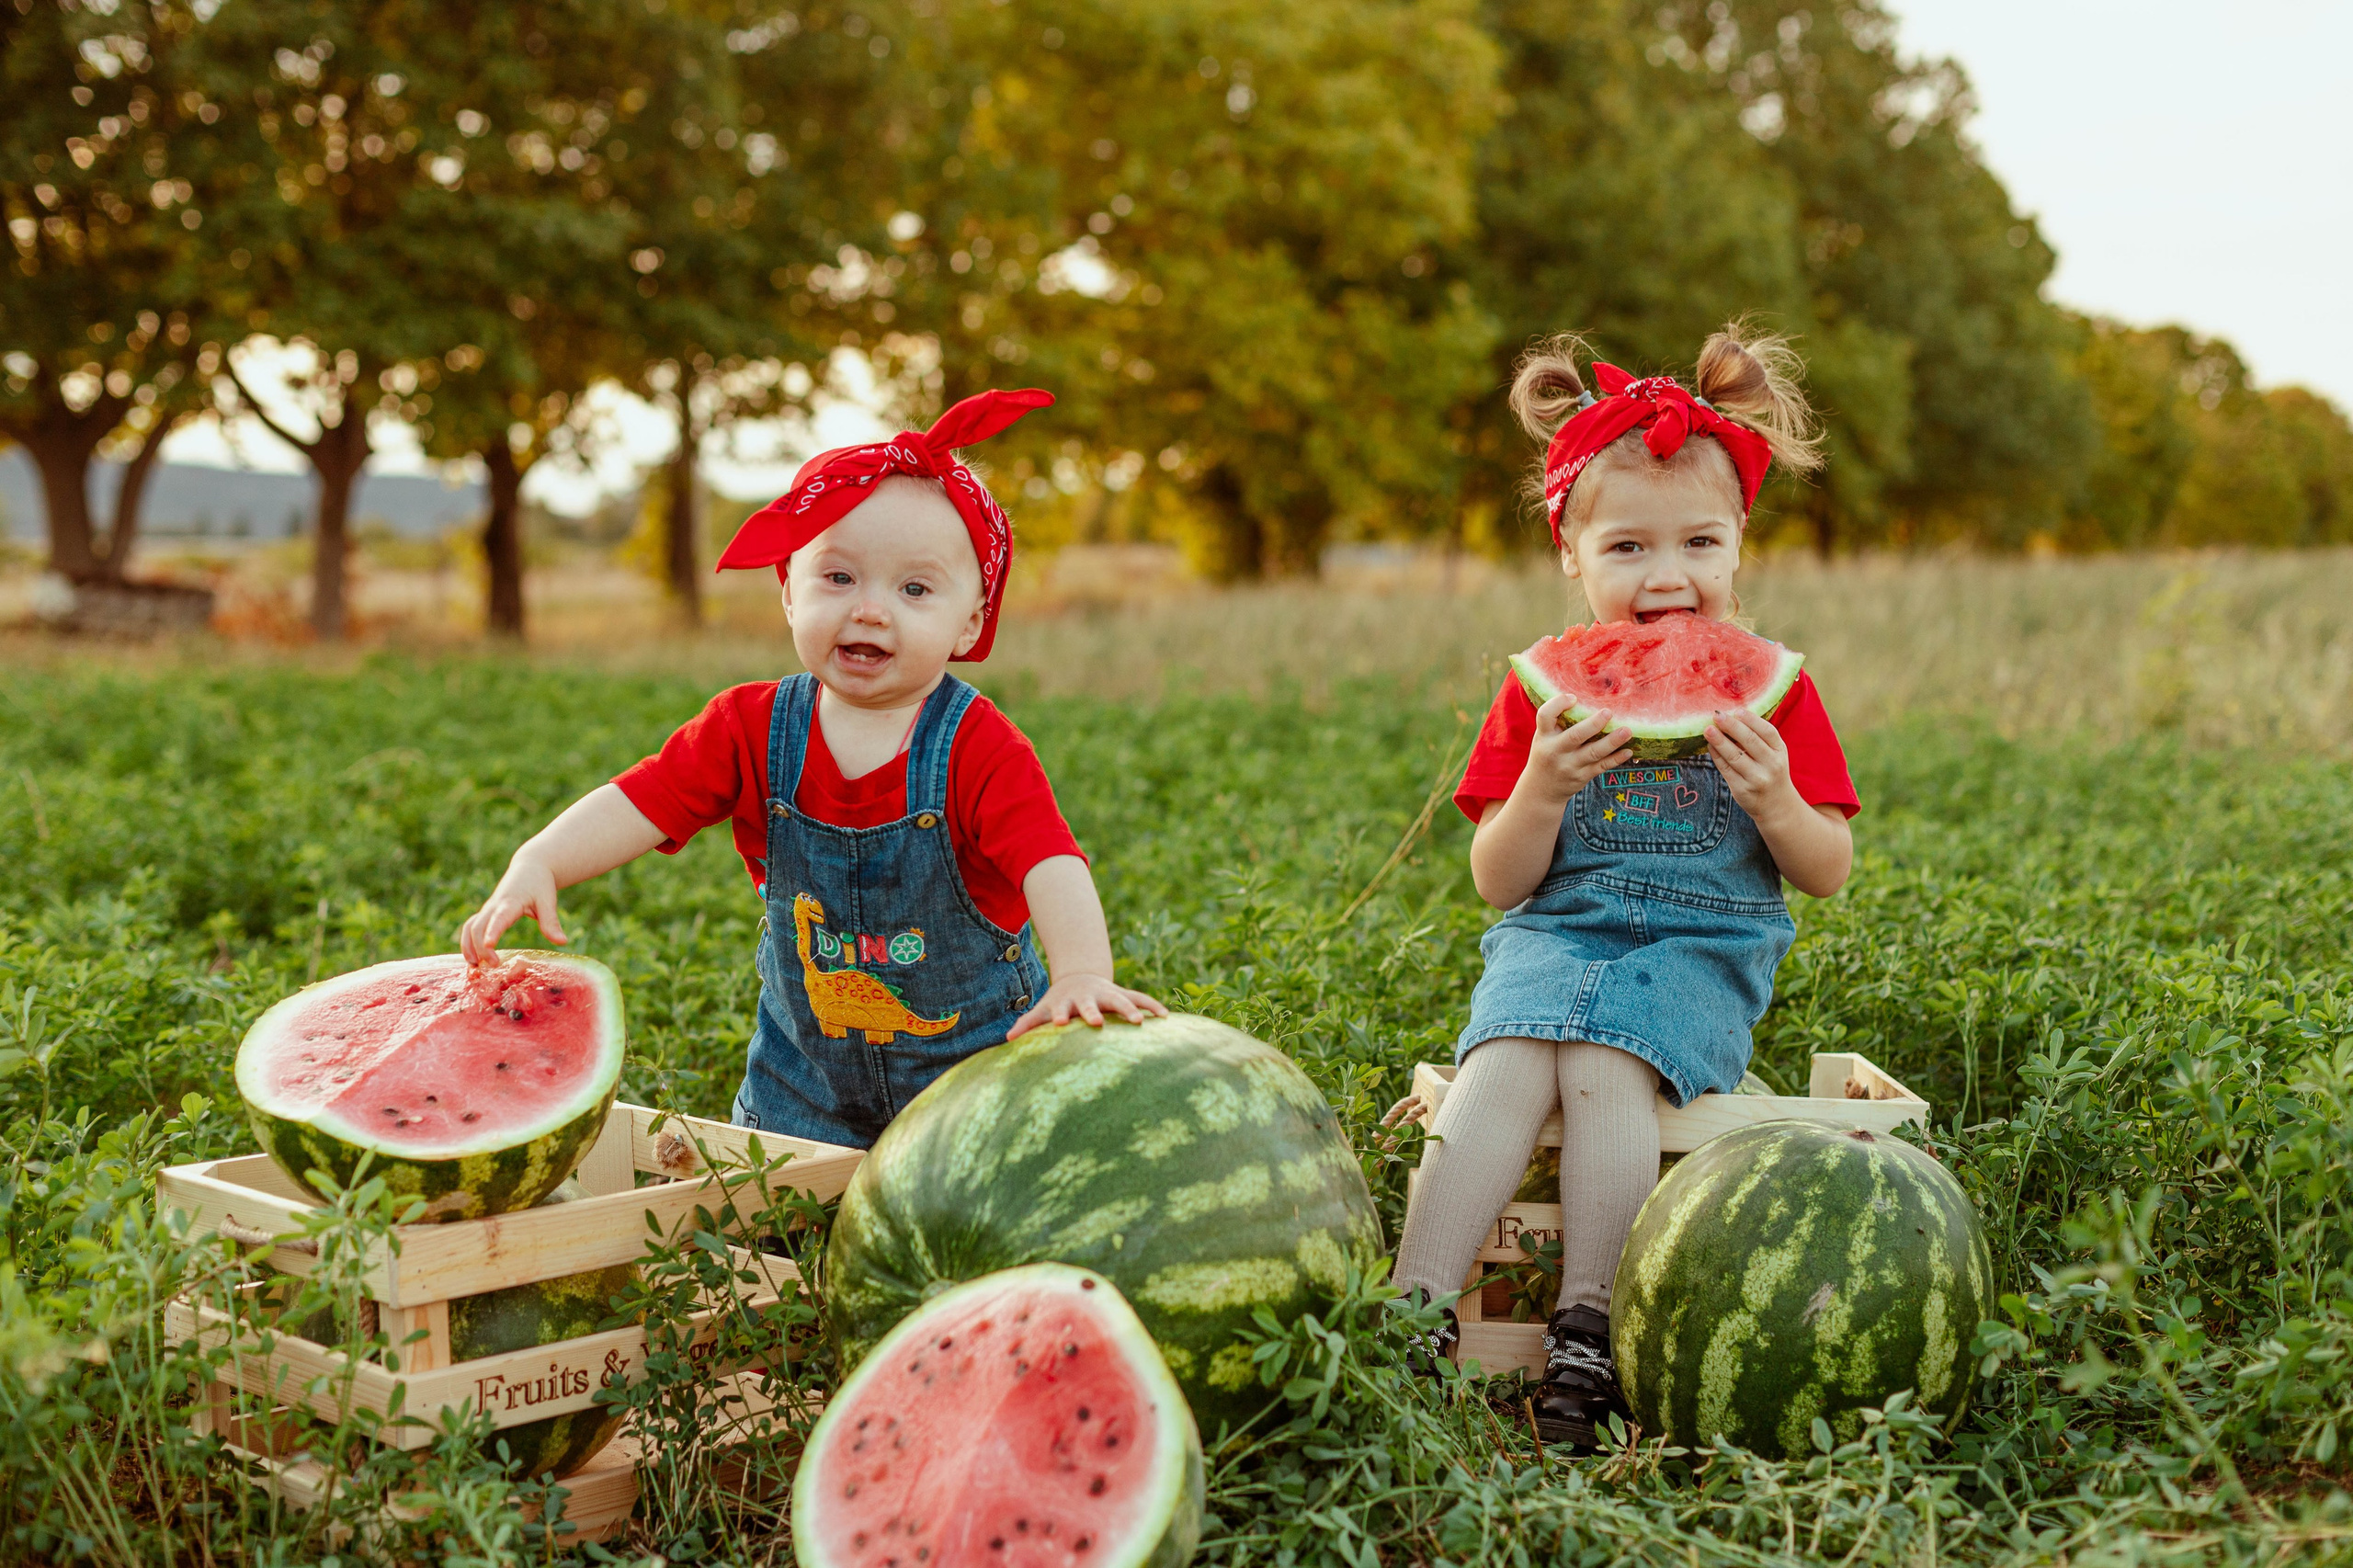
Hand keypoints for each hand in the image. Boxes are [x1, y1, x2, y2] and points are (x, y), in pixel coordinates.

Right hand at [458, 853, 567, 963]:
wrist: (530, 867)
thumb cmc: (540, 884)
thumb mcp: (548, 901)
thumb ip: (551, 922)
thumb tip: (562, 942)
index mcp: (511, 902)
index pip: (499, 918)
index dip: (493, 931)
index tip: (489, 945)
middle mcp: (494, 906)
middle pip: (478, 926)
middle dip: (481, 947)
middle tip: (493, 965)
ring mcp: (488, 909)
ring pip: (470, 927)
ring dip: (469, 946)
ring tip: (475, 967)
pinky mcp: (486, 913)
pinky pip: (471, 927)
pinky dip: (468, 942)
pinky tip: (474, 959)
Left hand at [1007, 973, 1169, 1038]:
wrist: (1079, 978)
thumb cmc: (1059, 1002)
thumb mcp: (1043, 1009)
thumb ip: (1028, 1023)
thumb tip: (1008, 1039)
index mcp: (1067, 1002)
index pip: (1062, 1009)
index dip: (1061, 1015)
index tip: (1061, 1023)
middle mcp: (1089, 996)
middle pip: (1092, 1004)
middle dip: (1094, 1012)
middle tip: (1097, 1023)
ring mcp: (1108, 994)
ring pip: (1120, 1000)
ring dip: (1130, 1010)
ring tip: (1140, 1023)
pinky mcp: (1123, 994)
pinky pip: (1141, 999)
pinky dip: (1152, 1007)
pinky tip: (1166, 1017)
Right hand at [1526, 696, 1633, 802]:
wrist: (1541, 790)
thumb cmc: (1546, 755)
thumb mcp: (1544, 738)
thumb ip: (1558, 723)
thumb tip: (1588, 698)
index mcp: (1544, 736)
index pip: (1545, 715)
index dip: (1558, 704)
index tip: (1573, 697)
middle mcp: (1555, 751)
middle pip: (1575, 735)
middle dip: (1593, 724)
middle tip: (1608, 712)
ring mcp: (1569, 766)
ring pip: (1593, 752)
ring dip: (1612, 742)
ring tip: (1627, 731)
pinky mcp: (1581, 777)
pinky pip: (1601, 766)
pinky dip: (1616, 759)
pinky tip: (1628, 751)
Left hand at [1705, 707, 1800, 820]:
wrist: (1776, 805)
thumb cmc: (1771, 771)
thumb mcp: (1773, 754)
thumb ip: (1758, 738)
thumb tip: (1731, 716)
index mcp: (1779, 751)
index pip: (1767, 731)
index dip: (1752, 720)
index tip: (1737, 710)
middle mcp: (1771, 765)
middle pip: (1750, 741)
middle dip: (1732, 726)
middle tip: (1717, 715)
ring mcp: (1757, 779)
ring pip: (1735, 756)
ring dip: (1719, 741)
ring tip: (1708, 730)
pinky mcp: (1742, 790)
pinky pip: (1726, 769)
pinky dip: (1716, 756)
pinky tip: (1709, 746)